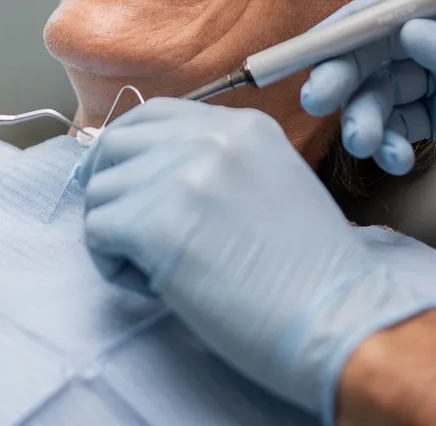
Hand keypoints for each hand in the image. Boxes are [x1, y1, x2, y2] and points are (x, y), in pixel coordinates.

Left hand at [76, 98, 435, 422]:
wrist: (338, 320)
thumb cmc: (308, 274)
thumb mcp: (271, 184)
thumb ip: (215, 165)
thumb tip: (145, 173)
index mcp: (241, 126)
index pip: (152, 115)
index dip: (127, 153)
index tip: (128, 190)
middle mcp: (210, 137)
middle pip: (116, 144)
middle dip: (111, 189)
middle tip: (129, 235)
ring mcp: (183, 174)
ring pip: (100, 191)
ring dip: (116, 234)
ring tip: (160, 270)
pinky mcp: (159, 221)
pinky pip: (97, 232)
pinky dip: (114, 265)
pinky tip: (156, 286)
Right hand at [301, 0, 435, 188]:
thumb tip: (414, 37)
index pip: (398, 4)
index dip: (352, 24)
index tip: (318, 50)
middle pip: (377, 48)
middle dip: (344, 73)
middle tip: (319, 99)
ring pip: (383, 91)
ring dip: (364, 115)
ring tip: (367, 144)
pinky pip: (402, 126)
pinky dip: (388, 142)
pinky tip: (392, 158)